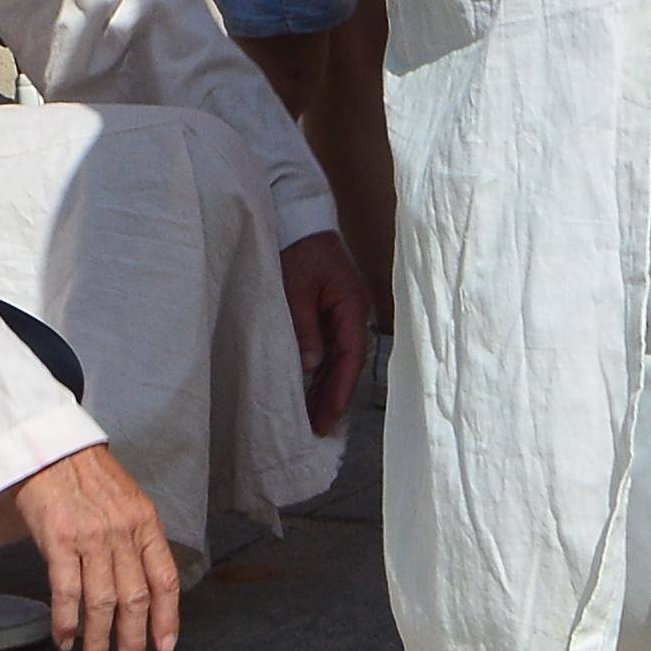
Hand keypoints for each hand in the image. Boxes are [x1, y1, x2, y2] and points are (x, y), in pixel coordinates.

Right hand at [7, 441, 183, 650]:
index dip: (168, 618)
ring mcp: (92, 538)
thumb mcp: (129, 502)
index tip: (165, 648)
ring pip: (102, 601)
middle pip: (135, 598)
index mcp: (147, 524)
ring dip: (100, 640)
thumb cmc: (91, 478)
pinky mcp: (59, 541)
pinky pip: (66, 591)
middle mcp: (123, 534)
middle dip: (134, 639)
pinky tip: (66, 641)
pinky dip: (67, 622)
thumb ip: (138, 541)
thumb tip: (145, 586)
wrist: (53, 450)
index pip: (166, 579)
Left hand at [279, 229, 373, 438]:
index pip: (350, 358)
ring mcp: (345, 313)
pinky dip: (322, 371)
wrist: (297, 220)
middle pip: (348, 363)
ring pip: (340, 359)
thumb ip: (305, 328)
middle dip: (334, 397)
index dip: (339, 391)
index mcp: (352, 307)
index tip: (327, 419)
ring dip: (327, 387)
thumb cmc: (297, 252)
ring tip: (313, 419)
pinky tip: (311, 390)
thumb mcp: (296, 290)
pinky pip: (331, 348)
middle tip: (319, 430)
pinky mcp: (332, 312)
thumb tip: (312, 366)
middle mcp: (354, 313)